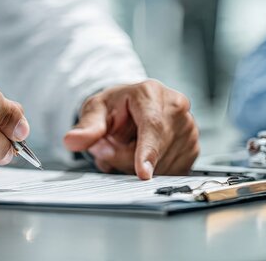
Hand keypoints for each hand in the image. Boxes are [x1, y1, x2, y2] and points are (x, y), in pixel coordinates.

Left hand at [63, 80, 199, 179]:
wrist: (133, 107)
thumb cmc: (116, 107)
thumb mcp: (95, 110)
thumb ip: (86, 127)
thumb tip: (73, 140)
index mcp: (152, 93)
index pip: (153, 125)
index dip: (147, 151)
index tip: (143, 173)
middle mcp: (176, 107)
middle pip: (154, 149)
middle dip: (126, 158)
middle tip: (108, 148)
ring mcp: (188, 128)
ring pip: (163, 165)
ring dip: (137, 165)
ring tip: (127, 148)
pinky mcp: (193, 148)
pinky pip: (171, 172)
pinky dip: (153, 170)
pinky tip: (142, 156)